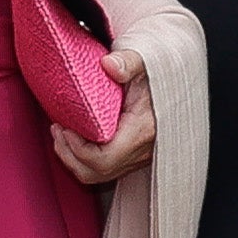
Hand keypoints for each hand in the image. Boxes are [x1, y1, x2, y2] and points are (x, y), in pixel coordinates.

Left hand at [49, 47, 156, 187]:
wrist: (179, 85)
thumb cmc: (160, 75)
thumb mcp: (146, 64)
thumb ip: (128, 62)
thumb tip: (108, 65)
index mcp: (142, 131)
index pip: (104, 158)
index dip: (78, 149)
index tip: (66, 127)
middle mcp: (141, 150)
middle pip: (97, 172)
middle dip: (70, 155)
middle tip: (58, 131)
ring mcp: (139, 157)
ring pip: (99, 175)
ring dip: (75, 159)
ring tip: (62, 135)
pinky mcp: (134, 157)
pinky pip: (106, 168)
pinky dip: (86, 158)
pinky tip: (78, 138)